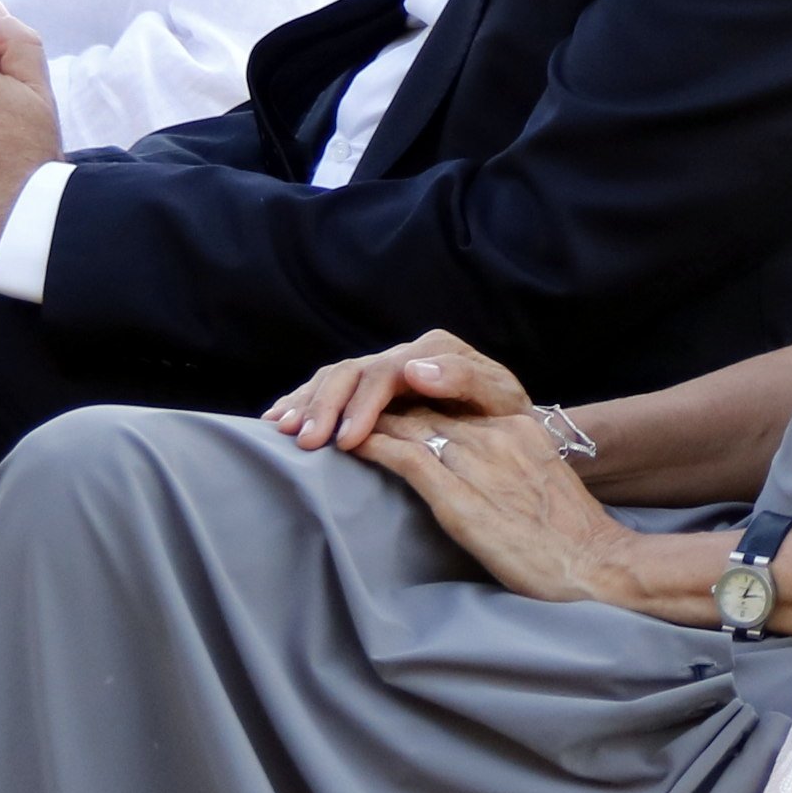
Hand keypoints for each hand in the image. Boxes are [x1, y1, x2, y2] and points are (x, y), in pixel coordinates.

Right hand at [265, 338, 532, 455]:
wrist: (511, 420)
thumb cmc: (507, 415)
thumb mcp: (500, 397)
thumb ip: (463, 378)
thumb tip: (412, 370)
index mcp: (433, 351)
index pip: (384, 373)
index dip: (361, 406)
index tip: (346, 442)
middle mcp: (404, 354)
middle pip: (351, 372)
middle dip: (323, 406)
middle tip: (305, 441)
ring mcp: (386, 367)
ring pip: (334, 377)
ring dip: (306, 403)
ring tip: (282, 430)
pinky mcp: (373, 386)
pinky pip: (331, 386)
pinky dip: (303, 400)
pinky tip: (280, 418)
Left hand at [363, 395, 644, 605]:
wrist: (598, 565)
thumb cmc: (569, 535)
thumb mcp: (537, 477)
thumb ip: (503, 461)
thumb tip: (462, 465)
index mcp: (516, 425)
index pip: (447, 398)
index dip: (405, 398)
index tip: (373, 402)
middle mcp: (496, 433)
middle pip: (421, 404)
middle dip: (375, 403)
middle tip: (336, 404)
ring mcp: (479, 464)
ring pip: (408, 424)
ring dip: (364, 420)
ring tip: (329, 421)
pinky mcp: (463, 500)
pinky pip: (408, 460)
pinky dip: (375, 447)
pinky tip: (349, 445)